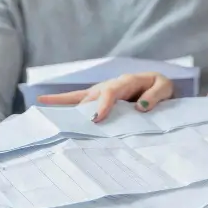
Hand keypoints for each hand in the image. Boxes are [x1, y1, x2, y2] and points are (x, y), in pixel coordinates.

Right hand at [37, 72, 173, 121]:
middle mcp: (110, 84)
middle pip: (91, 96)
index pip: (111, 91)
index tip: (97, 119)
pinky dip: (61, 100)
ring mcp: (101, 91)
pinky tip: (43, 101)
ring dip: (66, 106)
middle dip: (81, 110)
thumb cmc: (160, 86)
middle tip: (71, 126)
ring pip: (81, 98)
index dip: (103, 104)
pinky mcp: (97, 97)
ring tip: (49, 116)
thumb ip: (155, 95)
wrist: (157, 85)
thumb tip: (140, 106)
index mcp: (126, 81)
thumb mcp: (165, 88)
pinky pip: (77, 98)